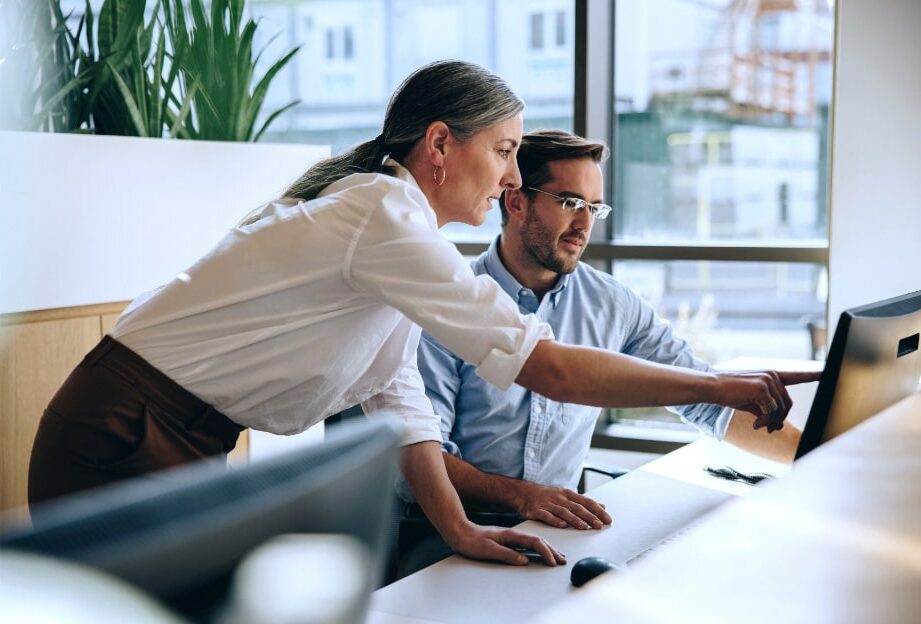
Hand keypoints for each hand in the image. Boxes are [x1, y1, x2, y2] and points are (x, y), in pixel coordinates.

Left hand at [446, 521, 565, 565]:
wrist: (460, 532)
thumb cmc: (471, 541)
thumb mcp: (488, 550)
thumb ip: (507, 554)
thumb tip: (524, 560)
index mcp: (510, 535)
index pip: (534, 542)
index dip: (546, 552)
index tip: (553, 562)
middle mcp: (512, 535)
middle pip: (538, 541)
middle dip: (552, 550)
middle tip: (562, 560)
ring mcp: (510, 537)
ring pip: (534, 542)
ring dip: (547, 549)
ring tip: (557, 556)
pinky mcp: (507, 541)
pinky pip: (527, 544)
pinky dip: (538, 548)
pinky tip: (539, 552)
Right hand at [510, 481, 611, 529]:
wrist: (523, 492)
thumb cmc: (547, 496)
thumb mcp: (566, 495)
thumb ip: (584, 502)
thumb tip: (602, 506)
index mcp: (568, 494)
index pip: (586, 501)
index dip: (598, 510)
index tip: (607, 519)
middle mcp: (559, 498)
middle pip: (577, 507)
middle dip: (589, 516)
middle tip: (599, 525)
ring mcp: (547, 504)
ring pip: (564, 512)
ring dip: (575, 520)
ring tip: (584, 527)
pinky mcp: (536, 510)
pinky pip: (546, 516)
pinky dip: (555, 520)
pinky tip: (562, 525)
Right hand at [714, 370, 821, 432]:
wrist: (713, 388)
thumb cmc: (730, 394)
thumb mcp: (752, 403)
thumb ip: (767, 411)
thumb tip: (778, 427)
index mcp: (771, 376)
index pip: (797, 376)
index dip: (814, 375)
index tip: (827, 373)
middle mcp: (772, 375)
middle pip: (788, 403)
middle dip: (779, 419)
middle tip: (769, 430)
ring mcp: (768, 380)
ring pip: (781, 409)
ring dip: (771, 422)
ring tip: (758, 426)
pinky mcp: (763, 387)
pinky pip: (772, 411)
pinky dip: (764, 421)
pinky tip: (754, 424)